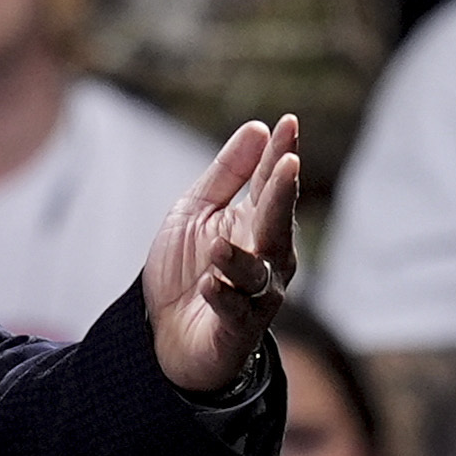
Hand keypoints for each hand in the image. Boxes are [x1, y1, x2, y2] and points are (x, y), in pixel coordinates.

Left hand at [143, 116, 301, 395]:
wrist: (166, 333)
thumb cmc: (188, 268)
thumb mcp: (196, 211)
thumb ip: (227, 174)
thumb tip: (259, 128)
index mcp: (257, 225)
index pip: (273, 185)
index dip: (282, 154)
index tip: (289, 123)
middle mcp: (267, 259)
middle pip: (276, 224)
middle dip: (281, 196)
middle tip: (287, 165)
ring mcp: (255, 295)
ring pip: (257, 272)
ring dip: (239, 257)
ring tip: (218, 244)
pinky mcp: (237, 329)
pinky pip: (235, 311)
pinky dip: (223, 297)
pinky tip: (210, 283)